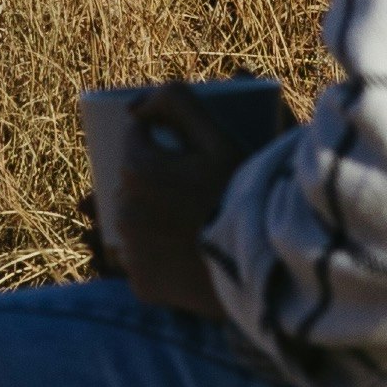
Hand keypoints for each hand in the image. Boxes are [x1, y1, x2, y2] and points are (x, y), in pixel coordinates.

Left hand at [101, 79, 297, 316]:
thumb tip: (135, 106)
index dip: (162, 143)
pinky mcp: (141, 284)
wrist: (262, 262)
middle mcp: (124, 211)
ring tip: (192, 225)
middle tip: (196, 193)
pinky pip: (143, 264)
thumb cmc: (242, 192)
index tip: (189, 157)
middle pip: (133, 184)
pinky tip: (188, 256)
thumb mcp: (217, 136)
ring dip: (154, 220)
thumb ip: (176, 101)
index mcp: (137, 170)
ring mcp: (131, 252)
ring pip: (136, 224)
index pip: (135, 140)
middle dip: (155, 182)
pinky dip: (160, 259)